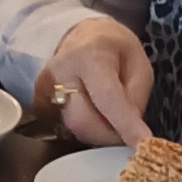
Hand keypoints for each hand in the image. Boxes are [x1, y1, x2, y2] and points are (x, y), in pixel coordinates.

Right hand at [36, 15, 152, 146]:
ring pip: (74, 129)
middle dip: (109, 134)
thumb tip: (130, 133)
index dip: (125, 124)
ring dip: (98, 133)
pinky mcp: (39, 102)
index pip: (107, 97)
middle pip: (83, 121)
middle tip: (126, 130)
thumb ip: (136, 98)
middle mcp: (60, 71)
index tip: (142, 144)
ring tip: (110, 116)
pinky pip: (65, 128)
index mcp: (90, 55)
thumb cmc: (115, 49)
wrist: (82, 37)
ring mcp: (44, 87)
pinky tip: (94, 114)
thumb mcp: (139, 65)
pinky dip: (86, 129)